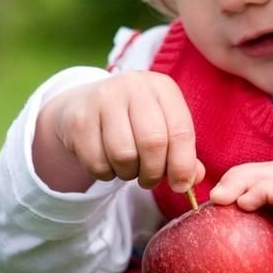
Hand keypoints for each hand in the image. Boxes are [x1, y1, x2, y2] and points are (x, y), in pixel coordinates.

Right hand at [33, 72, 204, 193]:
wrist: (85, 105)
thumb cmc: (134, 121)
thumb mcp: (163, 127)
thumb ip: (183, 154)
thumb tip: (193, 179)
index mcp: (162, 87)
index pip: (181, 131)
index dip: (183, 165)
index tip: (180, 186)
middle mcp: (134, 86)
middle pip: (153, 143)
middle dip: (154, 172)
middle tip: (149, 179)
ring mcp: (103, 99)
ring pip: (124, 155)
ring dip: (128, 173)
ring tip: (128, 167)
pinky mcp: (79, 119)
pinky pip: (97, 163)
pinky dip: (105, 173)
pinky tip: (107, 161)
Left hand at [210, 162, 272, 272]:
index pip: (268, 188)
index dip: (243, 190)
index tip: (219, 211)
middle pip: (264, 171)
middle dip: (235, 177)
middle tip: (213, 200)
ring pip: (270, 172)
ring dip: (241, 178)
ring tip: (220, 197)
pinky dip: (259, 190)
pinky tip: (243, 205)